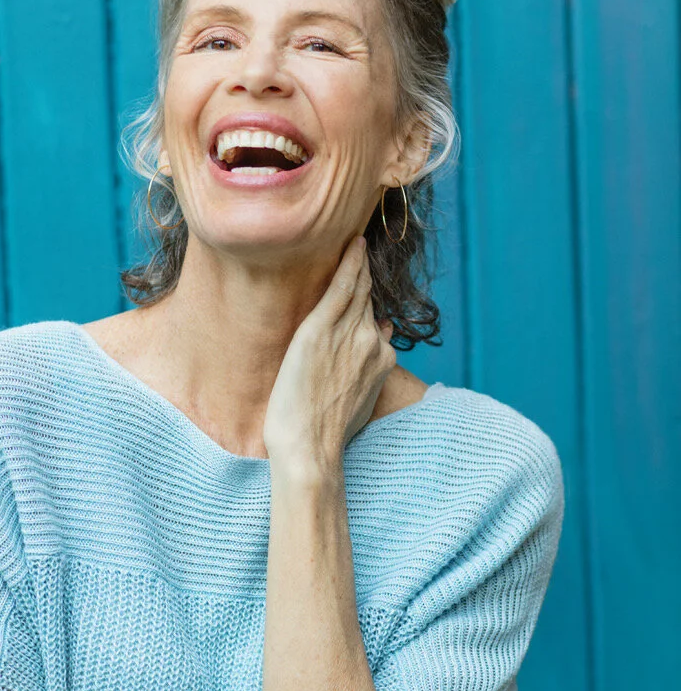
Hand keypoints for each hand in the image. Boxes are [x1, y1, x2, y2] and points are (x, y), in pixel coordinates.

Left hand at [262, 236, 394, 470]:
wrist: (309, 449)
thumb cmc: (324, 433)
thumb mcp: (358, 400)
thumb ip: (367, 370)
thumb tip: (377, 339)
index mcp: (381, 359)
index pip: (377, 320)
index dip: (369, 302)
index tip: (365, 285)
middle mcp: (372, 342)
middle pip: (369, 299)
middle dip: (366, 275)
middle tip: (360, 247)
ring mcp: (350, 334)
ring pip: (358, 288)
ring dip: (358, 263)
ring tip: (354, 241)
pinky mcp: (322, 329)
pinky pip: (341, 286)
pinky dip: (350, 263)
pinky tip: (352, 244)